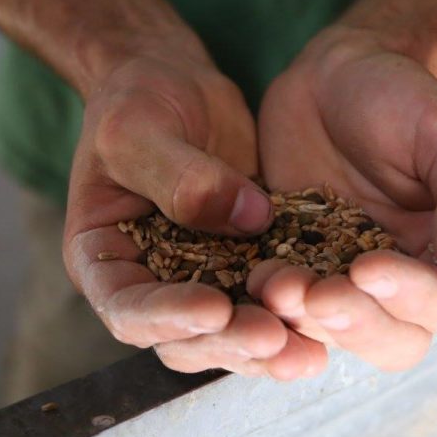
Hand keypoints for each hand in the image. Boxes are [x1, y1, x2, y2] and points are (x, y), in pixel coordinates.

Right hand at [62, 50, 327, 379]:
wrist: (174, 84)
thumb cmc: (136, 101)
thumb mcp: (138, 128)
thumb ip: (180, 175)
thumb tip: (247, 218)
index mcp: (102, 259)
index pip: (127, 308)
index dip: (167, 318)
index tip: (215, 308)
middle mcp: (148, 283)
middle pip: (184, 337)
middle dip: (229, 343)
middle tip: (273, 339)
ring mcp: (198, 278)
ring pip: (229, 332)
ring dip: (267, 347)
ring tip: (309, 353)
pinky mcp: (244, 264)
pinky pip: (268, 300)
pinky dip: (296, 314)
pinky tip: (334, 317)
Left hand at [253, 27, 436, 370]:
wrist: (334, 78)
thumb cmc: (404, 98)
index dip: (409, 296)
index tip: (368, 267)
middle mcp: (400, 281)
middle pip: (392, 341)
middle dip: (353, 323)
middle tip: (314, 293)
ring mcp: (341, 279)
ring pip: (333, 333)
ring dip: (304, 319)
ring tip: (273, 282)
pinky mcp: (292, 267)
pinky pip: (282, 306)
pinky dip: (267, 304)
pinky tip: (250, 277)